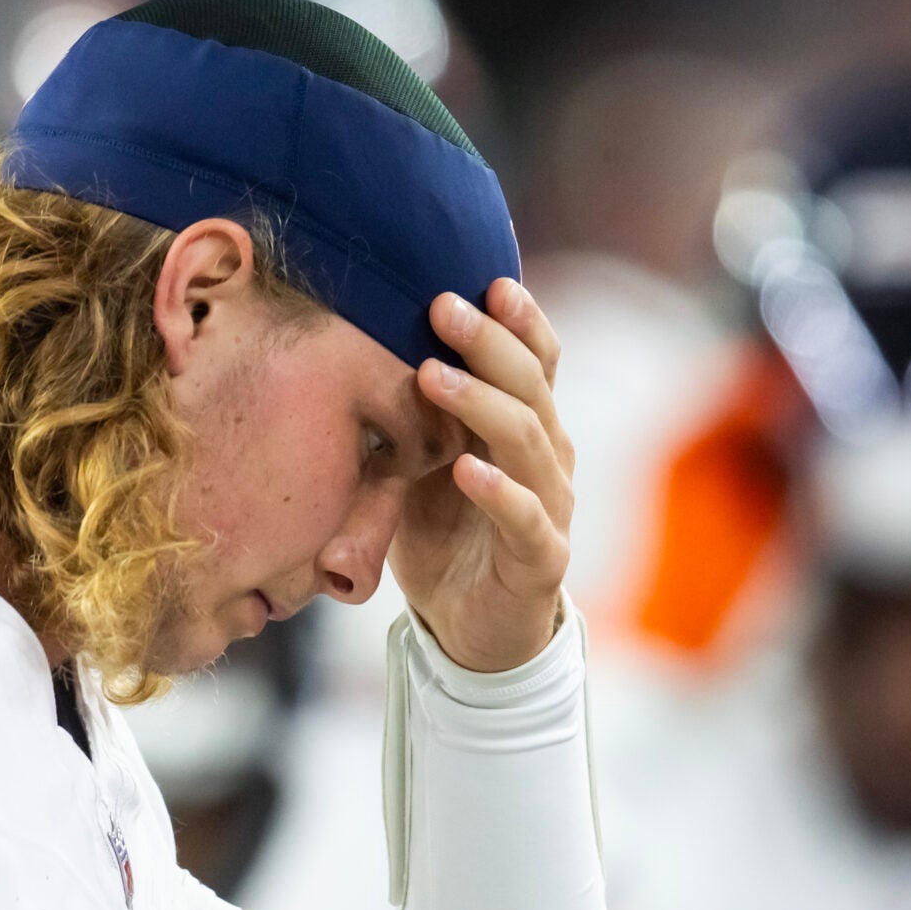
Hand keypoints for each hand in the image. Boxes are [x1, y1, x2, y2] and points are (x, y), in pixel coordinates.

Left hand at [391, 279, 571, 672]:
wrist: (470, 629)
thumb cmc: (444, 535)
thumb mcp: (420, 466)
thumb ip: (413, 416)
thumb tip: (360, 348)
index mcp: (526, 427)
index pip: (537, 360)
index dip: (519, 320)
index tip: (485, 280)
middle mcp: (548, 458)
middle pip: (531, 387)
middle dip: (489, 342)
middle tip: (444, 308)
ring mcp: (550, 507)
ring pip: (529, 443)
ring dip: (482, 404)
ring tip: (435, 377)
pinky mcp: (540, 560)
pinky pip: (526, 521)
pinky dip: (499, 493)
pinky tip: (468, 470)